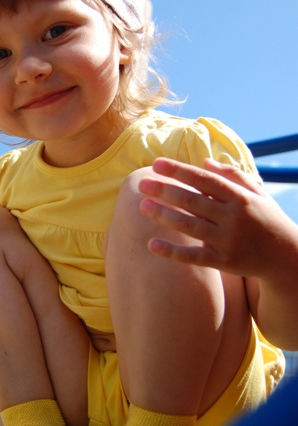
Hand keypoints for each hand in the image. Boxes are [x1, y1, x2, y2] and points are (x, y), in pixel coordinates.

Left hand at [138, 157, 297, 278]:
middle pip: (193, 201)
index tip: (156, 164)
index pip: (204, 180)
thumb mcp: (257, 193)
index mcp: (240, 197)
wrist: (286, 255)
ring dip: (164, 215)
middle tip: (141, 183)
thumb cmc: (267, 219)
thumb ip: (232, 176)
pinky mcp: (225, 262)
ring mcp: (229, 241)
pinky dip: (172, 252)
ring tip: (142, 206)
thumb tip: (204, 163)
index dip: (179, 171)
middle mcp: (234, 217)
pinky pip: (194, 257)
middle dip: (166, 190)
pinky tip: (151, 244)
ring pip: (191, 226)